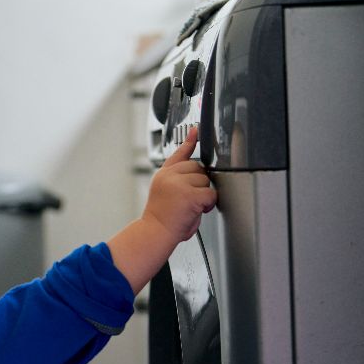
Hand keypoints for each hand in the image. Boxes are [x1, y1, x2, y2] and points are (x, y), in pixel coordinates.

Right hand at [142, 128, 216, 242]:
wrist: (154, 233)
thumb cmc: (161, 219)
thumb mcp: (165, 193)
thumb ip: (178, 181)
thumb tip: (198, 175)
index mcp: (164, 174)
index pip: (179, 153)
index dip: (190, 141)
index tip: (197, 130)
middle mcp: (170, 176)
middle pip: (198, 168)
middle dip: (199, 184)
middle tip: (189, 200)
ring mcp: (179, 184)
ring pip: (205, 181)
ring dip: (203, 195)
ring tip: (190, 207)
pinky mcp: (190, 195)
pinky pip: (210, 195)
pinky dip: (207, 205)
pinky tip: (197, 211)